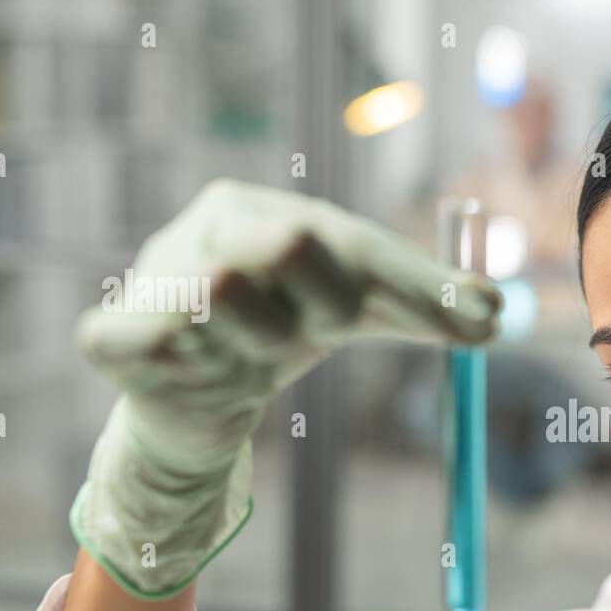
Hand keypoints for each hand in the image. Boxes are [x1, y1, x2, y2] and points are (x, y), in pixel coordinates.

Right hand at [71, 179, 502, 598]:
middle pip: (290, 242)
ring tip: (248, 356)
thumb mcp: (356, 314)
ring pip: (230, 300)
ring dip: (260, 347)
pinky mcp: (111, 335)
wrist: (194, 400)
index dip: (417, 286)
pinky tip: (201, 375)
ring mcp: (152, 276)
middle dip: (330, 301)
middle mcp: (203, 228)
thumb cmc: (282, 336)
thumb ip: (424, 307)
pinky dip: (202, 375)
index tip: (481, 325)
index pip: (351, 239)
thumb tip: (499, 311)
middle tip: (327, 333)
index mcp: (262, 209)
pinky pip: (167, 351)